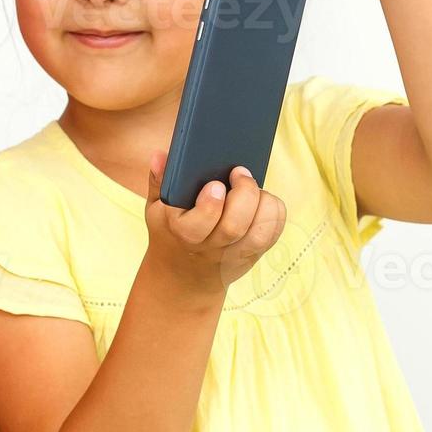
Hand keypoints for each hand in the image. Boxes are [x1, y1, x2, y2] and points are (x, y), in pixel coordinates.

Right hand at [141, 152, 287, 295]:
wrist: (183, 276)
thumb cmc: (171, 232)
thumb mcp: (157, 208)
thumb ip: (159, 180)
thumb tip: (161, 155)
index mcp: (182, 232)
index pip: (197, 224)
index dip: (211, 204)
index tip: (216, 184)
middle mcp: (209, 246)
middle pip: (233, 226)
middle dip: (243, 194)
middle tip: (239, 173)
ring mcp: (232, 253)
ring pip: (259, 233)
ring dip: (263, 203)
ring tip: (253, 187)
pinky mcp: (252, 255)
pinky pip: (272, 234)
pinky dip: (274, 212)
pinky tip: (263, 199)